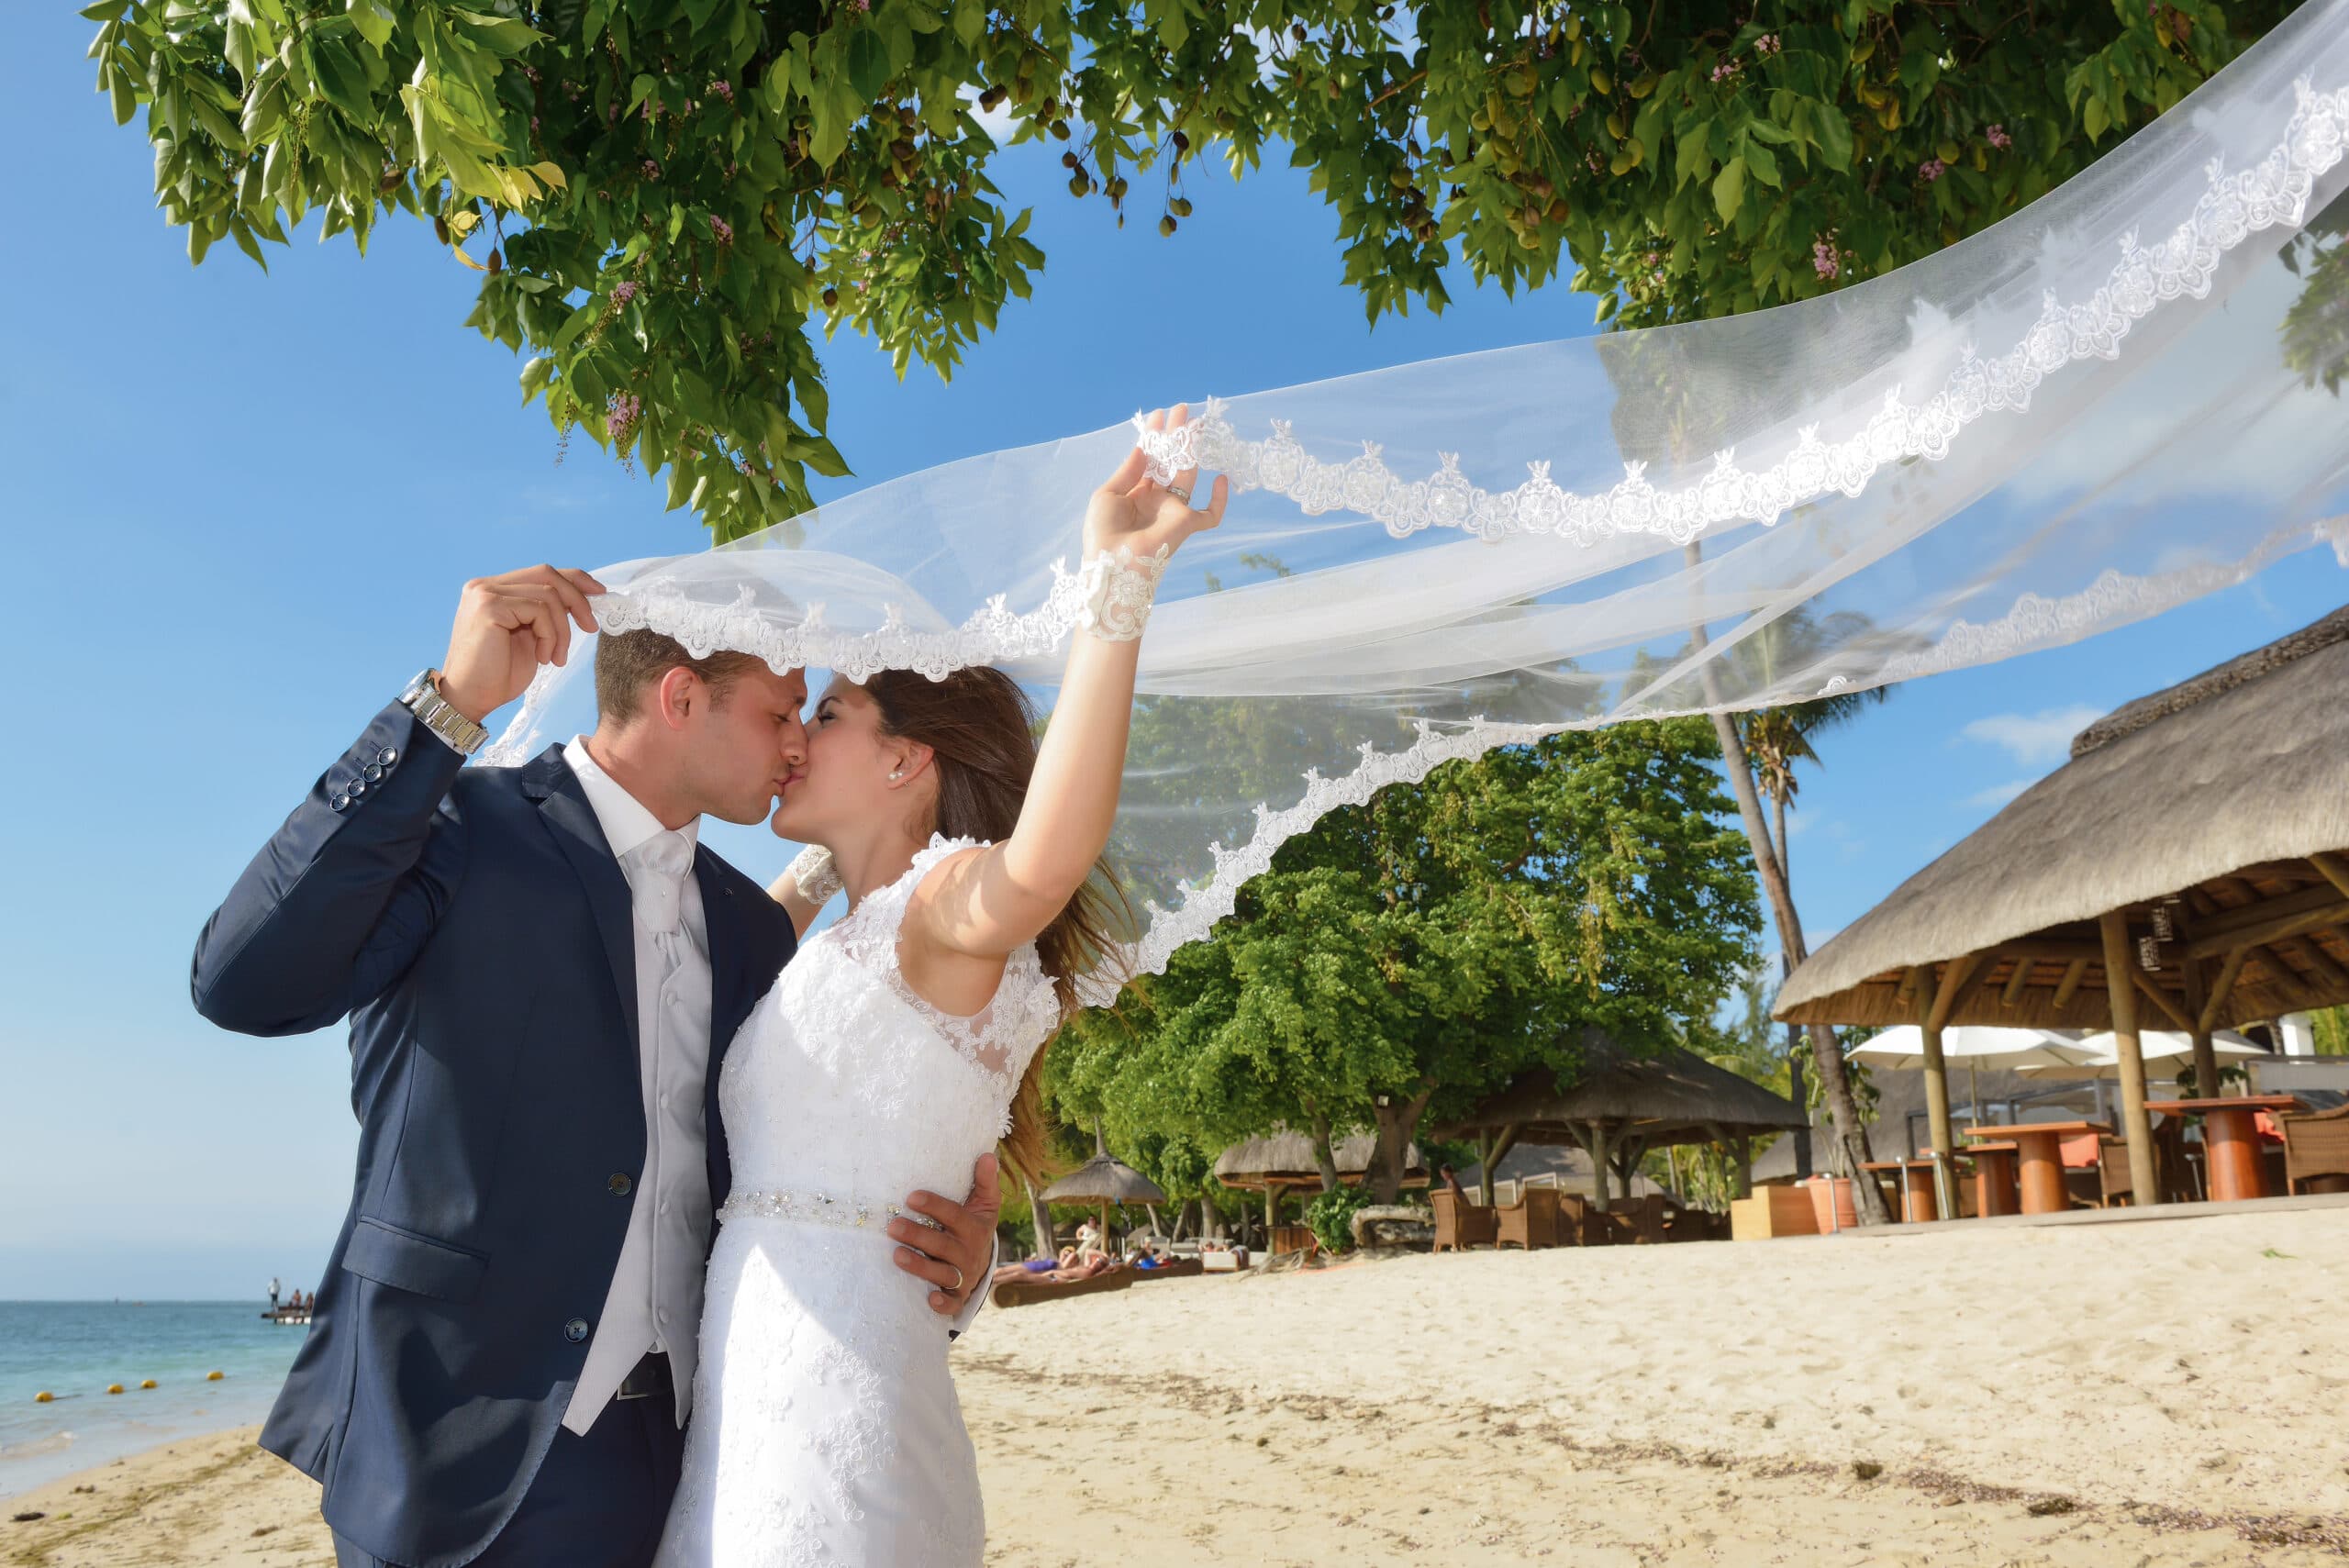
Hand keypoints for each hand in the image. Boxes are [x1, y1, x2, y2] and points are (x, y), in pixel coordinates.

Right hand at [438, 565, 606, 721]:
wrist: (471, 698)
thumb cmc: (498, 674)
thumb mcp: (530, 637)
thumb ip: (545, 614)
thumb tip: (583, 598)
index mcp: (494, 590)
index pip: (541, 572)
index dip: (574, 579)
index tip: (599, 593)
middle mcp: (485, 586)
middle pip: (547, 575)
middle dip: (577, 599)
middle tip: (591, 627)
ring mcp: (485, 594)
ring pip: (547, 596)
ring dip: (562, 630)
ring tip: (556, 657)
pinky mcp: (489, 607)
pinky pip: (538, 611)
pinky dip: (550, 636)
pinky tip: (544, 658)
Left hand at [891, 1152, 1001, 1316]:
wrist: (983, 1263)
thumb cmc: (974, 1226)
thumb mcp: (985, 1204)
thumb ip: (984, 1181)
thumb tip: (987, 1154)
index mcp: (974, 1228)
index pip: (954, 1216)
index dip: (934, 1206)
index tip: (911, 1197)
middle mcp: (968, 1252)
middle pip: (943, 1246)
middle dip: (918, 1236)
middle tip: (893, 1226)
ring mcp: (963, 1276)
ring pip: (943, 1273)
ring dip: (920, 1267)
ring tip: (896, 1255)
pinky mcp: (957, 1296)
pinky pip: (952, 1303)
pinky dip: (943, 1303)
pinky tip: (929, 1299)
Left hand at [1083, 402, 1226, 565]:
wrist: (1112, 566)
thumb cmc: (1102, 535)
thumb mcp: (1106, 496)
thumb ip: (1127, 471)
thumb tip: (1142, 449)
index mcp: (1135, 492)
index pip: (1148, 459)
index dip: (1153, 437)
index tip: (1159, 415)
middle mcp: (1155, 499)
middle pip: (1169, 461)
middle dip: (1175, 436)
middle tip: (1182, 410)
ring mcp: (1171, 510)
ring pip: (1187, 474)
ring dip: (1191, 449)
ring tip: (1194, 423)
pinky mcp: (1185, 525)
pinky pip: (1209, 515)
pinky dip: (1219, 501)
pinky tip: (1221, 479)